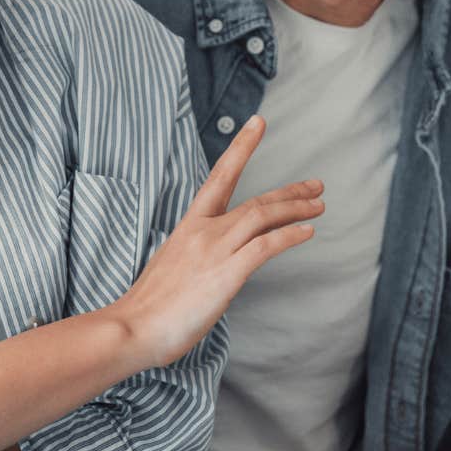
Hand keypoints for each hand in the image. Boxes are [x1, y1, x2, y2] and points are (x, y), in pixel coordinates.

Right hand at [105, 115, 321, 369]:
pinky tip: (307, 232)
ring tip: (319, 205)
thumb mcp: (171, 269)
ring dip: (295, 209)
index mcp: (188, 227)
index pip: (220, 176)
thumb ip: (195, 259)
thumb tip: (212, 266)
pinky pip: (265, 246)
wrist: (131, 328)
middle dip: (289, 191)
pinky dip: (289, 236)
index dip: (241, 147)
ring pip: (262, 217)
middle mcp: (203, 232)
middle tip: (316, 185)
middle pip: (254, 200)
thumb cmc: (147, 309)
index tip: (258, 123)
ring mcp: (214, 250)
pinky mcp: (225, 274)